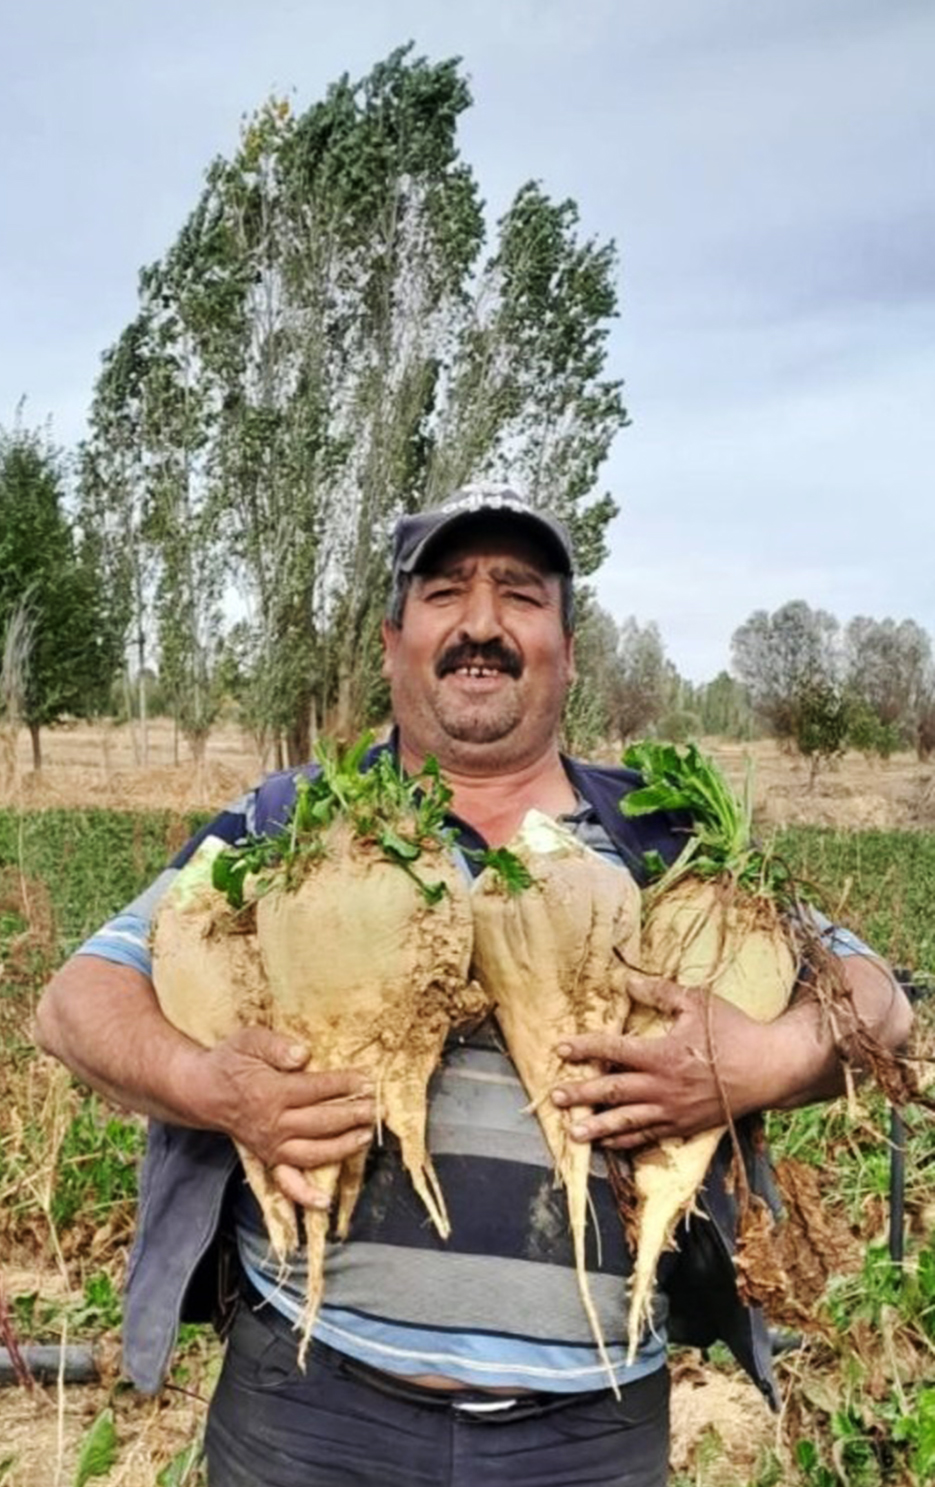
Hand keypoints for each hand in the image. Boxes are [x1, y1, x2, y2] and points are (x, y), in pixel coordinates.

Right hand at [204, 1027, 375, 1207]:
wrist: (204, 1091)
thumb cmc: (231, 1062)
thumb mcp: (250, 1040)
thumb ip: (277, 1046)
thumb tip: (304, 1054)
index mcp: (270, 1092)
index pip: (316, 1089)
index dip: (344, 1084)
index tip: (367, 1079)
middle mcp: (273, 1124)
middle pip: (321, 1122)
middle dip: (353, 1114)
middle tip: (377, 1107)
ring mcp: (272, 1146)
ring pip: (314, 1152)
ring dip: (344, 1146)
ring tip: (367, 1135)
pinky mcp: (269, 1159)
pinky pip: (287, 1183)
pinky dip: (305, 1196)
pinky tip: (325, 1201)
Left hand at [550, 973, 772, 1149]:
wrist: (771, 1068)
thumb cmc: (735, 1032)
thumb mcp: (699, 1002)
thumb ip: (660, 992)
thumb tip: (627, 982)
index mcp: (663, 1054)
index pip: (613, 1051)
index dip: (585, 1048)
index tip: (561, 1048)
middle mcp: (664, 1087)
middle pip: (612, 1092)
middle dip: (580, 1095)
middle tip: (554, 1097)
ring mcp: (674, 1111)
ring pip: (627, 1122)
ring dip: (598, 1128)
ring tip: (573, 1134)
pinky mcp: (686, 1126)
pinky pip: (650, 1136)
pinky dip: (628, 1142)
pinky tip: (610, 1145)